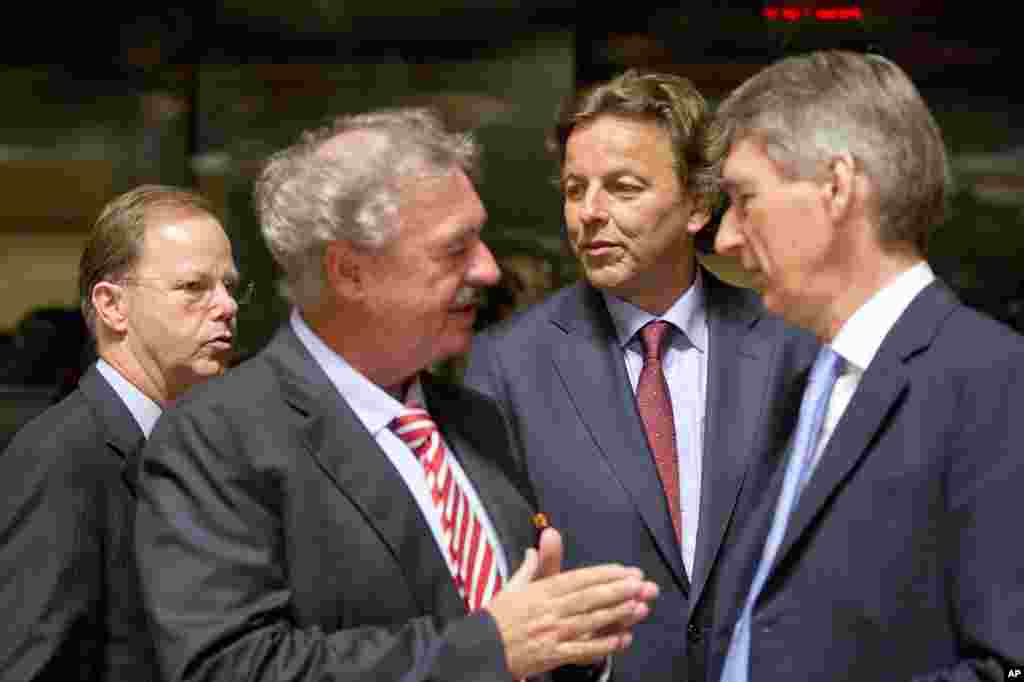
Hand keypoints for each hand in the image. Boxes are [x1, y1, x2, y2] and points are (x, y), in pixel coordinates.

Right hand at [485, 528, 658, 678]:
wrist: (482, 648)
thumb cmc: (496, 618)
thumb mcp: (511, 587)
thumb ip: (528, 569)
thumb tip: (534, 549)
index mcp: (541, 591)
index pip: (578, 579)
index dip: (604, 574)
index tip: (624, 570)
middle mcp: (550, 610)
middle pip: (589, 598)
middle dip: (618, 590)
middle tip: (642, 584)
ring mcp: (553, 633)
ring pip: (591, 621)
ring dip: (617, 613)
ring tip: (639, 606)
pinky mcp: (553, 655)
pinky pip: (582, 650)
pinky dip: (603, 645)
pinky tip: (621, 639)